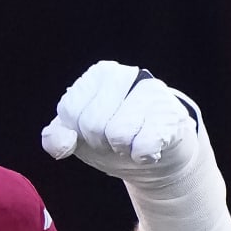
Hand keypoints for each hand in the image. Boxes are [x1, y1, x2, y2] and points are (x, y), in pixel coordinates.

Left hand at [39, 61, 206, 183]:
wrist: (155, 152)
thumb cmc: (112, 139)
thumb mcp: (78, 137)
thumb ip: (57, 136)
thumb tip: (62, 147)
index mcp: (98, 75)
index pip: (70, 110)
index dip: (78, 132)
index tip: (94, 131)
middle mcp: (127, 74)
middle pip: (92, 123)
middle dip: (100, 142)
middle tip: (114, 139)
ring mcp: (153, 92)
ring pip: (118, 134)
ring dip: (123, 149)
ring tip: (133, 140)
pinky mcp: (172, 115)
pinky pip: (144, 145)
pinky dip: (143, 156)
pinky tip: (150, 147)